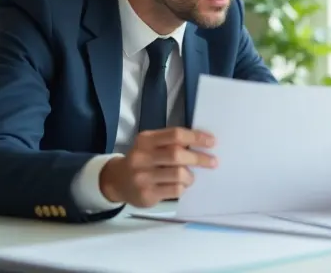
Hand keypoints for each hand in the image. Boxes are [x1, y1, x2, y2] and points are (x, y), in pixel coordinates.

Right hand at [99, 127, 215, 206]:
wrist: (117, 181)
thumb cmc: (143, 160)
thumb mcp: (151, 145)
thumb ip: (171, 142)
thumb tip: (203, 144)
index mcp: (145, 140)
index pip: (175, 135)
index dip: (196, 137)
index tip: (212, 142)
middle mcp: (142, 157)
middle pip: (177, 155)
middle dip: (199, 158)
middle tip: (213, 161)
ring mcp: (142, 177)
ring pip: (178, 174)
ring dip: (190, 176)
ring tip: (190, 177)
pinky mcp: (146, 194)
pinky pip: (175, 190)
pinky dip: (183, 187)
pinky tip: (180, 186)